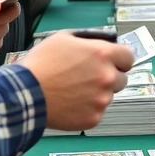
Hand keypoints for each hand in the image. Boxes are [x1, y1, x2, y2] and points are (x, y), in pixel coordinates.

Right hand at [19, 32, 133, 130]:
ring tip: (74, 89)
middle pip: (122, 78)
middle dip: (109, 76)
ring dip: (97, 93)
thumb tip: (99, 40)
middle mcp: (107, 77)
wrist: (25, 93)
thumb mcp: (63, 38)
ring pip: (108, 96)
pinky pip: (97, 111)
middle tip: (89, 77)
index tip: (115, 62)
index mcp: (103, 54)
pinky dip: (88, 108)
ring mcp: (101, 100)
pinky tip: (71, 102)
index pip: (129, 56)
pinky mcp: (93, 118)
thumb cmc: (40, 65)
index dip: (120, 58)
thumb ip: (87, 39)